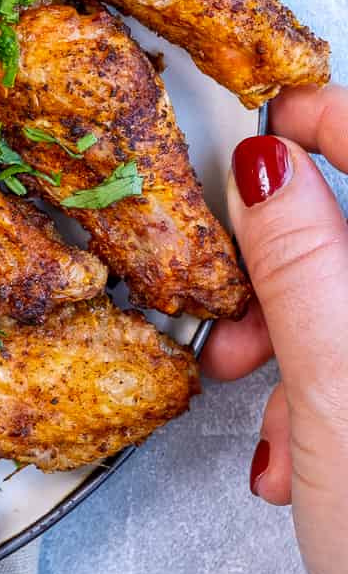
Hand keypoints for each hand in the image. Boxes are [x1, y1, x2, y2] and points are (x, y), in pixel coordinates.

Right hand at [204, 84, 347, 573]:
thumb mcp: (336, 385)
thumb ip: (301, 262)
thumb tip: (269, 168)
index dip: (324, 119)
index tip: (264, 128)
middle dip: (283, 270)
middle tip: (237, 306)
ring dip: (290, 345)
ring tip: (256, 400)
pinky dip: (319, 395)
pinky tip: (293, 454)